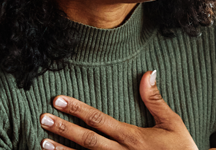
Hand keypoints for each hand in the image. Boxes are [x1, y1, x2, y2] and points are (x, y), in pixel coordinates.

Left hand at [39, 70, 197, 149]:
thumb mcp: (172, 123)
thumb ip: (155, 100)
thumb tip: (147, 73)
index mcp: (133, 137)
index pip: (99, 120)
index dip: (77, 109)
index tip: (59, 100)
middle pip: (87, 139)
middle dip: (64, 128)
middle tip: (43, 118)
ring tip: (43, 141)